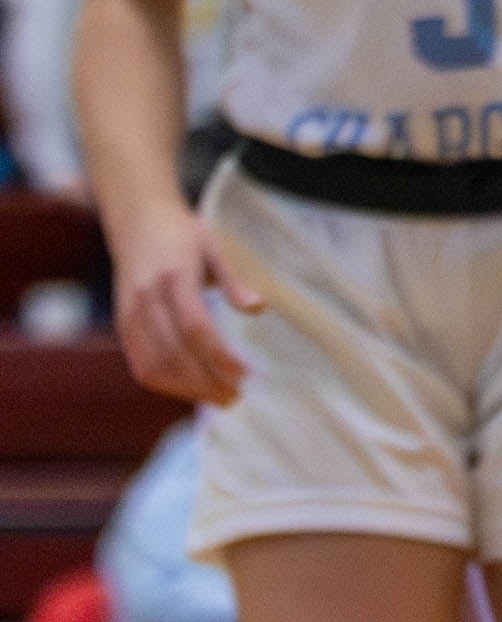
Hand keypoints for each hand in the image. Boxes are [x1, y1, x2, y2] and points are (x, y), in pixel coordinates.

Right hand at [107, 200, 258, 406]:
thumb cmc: (182, 233)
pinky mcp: (122, 324)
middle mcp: (146, 299)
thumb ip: (233, 278)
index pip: (194, 327)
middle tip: (237, 397)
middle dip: (206, 381)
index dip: (218, 356)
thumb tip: (258, 308)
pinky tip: (190, 391)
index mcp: (173, 277)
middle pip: (174, 353)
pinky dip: (165, 383)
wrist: (135, 222)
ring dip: (187, 389)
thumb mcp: (214, 245)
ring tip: (219, 399)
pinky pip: (139, 363)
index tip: (245, 375)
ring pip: (154, 364)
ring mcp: (129, 314)